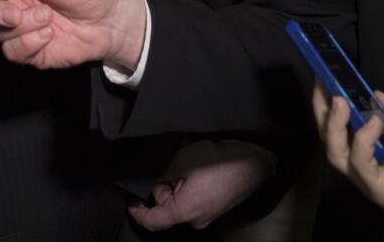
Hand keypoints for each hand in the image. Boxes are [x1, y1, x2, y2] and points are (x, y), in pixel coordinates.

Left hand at [128, 140, 274, 230]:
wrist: (253, 162)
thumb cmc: (218, 162)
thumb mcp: (182, 162)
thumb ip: (163, 176)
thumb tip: (155, 183)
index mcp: (185, 212)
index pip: (153, 221)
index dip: (138, 212)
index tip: (130, 199)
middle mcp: (196, 219)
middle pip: (167, 208)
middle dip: (163, 188)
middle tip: (172, 166)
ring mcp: (208, 215)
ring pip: (181, 202)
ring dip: (178, 185)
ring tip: (190, 164)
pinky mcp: (216, 208)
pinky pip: (195, 200)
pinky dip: (190, 186)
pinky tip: (198, 169)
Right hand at [313, 87, 383, 241]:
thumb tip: (374, 93)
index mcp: (371, 148)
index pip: (342, 124)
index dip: (330, 101)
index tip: (325, 76)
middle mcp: (362, 162)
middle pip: (328, 136)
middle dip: (321, 108)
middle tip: (322, 83)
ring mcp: (366, 176)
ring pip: (334, 151)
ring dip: (333, 124)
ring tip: (339, 100)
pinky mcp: (375, 187)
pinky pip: (360, 162)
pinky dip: (363, 140)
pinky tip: (374, 124)